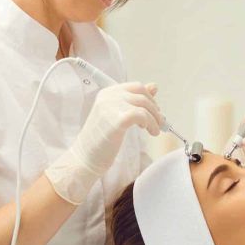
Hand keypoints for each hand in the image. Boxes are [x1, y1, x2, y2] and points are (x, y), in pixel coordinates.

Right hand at [45, 81, 163, 204]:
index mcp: (107, 93)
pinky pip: (142, 115)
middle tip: (159, 122)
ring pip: (144, 105)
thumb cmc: (101, 140)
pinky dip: (150, 124)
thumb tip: (154, 86)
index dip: (149, 98)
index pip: (136, 87)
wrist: (85, 158)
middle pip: (142, 94)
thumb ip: (134, 101)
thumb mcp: (117, 115)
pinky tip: (150, 132)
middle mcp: (108, 96)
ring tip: (154, 130)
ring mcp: (111, 107)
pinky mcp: (116, 120)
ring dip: (155, 119)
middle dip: (154, 108)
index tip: (154, 110)